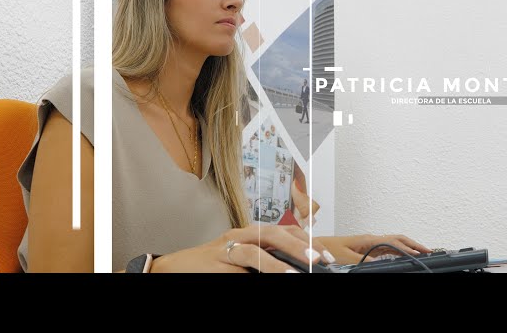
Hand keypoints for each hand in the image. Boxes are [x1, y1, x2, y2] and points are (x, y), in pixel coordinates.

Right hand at [149, 224, 335, 272]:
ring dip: (281, 259)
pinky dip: (260, 268)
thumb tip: (296, 270)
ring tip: (298, 270)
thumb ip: (268, 262)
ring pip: (260, 246)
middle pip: (277, 232)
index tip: (328, 256)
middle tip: (320, 259)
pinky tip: (271, 275)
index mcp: (254, 234)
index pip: (287, 231)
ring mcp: (230, 245)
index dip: (309, 241)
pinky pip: (243, 262)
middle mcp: (244, 235)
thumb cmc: (214, 266)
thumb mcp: (246, 263)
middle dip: (301, 245)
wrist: (178, 267)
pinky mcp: (218, 258)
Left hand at [316, 234, 431, 264]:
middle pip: (398, 239)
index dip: (410, 248)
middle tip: (428, 251)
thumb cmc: (327, 249)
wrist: (314, 246)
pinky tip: (402, 256)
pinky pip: (387, 249)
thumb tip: (381, 262)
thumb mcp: (347, 258)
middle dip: (414, 244)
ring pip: (394, 243)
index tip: (421, 254)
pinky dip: (398, 251)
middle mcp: (370, 239)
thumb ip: (365, 260)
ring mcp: (369, 243)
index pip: (395, 243)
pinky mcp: (365, 249)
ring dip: (408, 247)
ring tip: (420, 252)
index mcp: (368, 239)